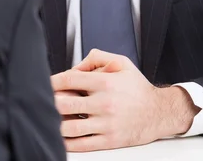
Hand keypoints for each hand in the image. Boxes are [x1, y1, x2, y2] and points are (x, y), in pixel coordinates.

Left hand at [51, 49, 199, 151]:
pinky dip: (68, 142)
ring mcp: (106, 124)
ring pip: (70, 127)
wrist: (159, 112)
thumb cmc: (137, 87)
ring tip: (52, 118)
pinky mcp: (109, 140)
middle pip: (65, 104)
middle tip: (44, 101)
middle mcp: (104, 103)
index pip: (69, 80)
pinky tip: (62, 136)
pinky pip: (82, 144)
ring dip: (56, 123)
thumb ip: (97, 57)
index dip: (53, 81)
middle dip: (51, 102)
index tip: (46, 83)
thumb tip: (76, 66)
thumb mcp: (121, 62)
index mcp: (105, 82)